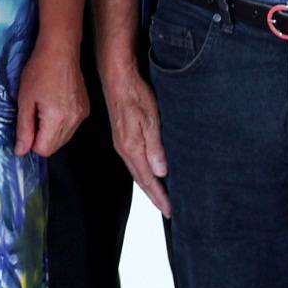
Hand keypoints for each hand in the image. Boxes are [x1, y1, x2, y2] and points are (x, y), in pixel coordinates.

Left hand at [14, 43, 89, 156]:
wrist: (60, 50)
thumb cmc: (38, 71)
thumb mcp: (25, 100)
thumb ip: (24, 129)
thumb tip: (21, 152)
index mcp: (58, 120)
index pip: (44, 150)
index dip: (31, 141)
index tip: (25, 124)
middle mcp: (74, 122)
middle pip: (55, 146)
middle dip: (41, 137)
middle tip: (32, 113)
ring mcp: (82, 116)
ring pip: (63, 138)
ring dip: (50, 130)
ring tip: (43, 106)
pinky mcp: (85, 109)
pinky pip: (70, 126)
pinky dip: (60, 122)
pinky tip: (54, 103)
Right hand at [99, 59, 169, 215]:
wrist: (116, 76)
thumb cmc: (135, 95)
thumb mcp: (150, 120)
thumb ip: (155, 147)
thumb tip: (161, 172)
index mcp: (131, 148)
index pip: (148, 180)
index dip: (159, 197)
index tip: (170, 211)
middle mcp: (124, 148)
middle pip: (141, 179)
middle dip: (154, 195)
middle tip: (167, 210)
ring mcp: (122, 142)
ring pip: (138, 170)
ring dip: (150, 185)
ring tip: (161, 196)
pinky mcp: (123, 135)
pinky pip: (135, 161)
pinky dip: (144, 172)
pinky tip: (151, 171)